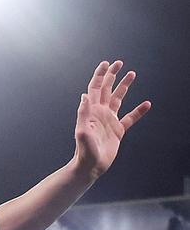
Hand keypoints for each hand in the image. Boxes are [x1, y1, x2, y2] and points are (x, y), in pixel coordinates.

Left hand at [73, 60, 150, 180]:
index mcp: (92, 111)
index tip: (106, 64)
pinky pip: (130, 118)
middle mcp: (101, 113)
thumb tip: (84, 95)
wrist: (90, 166)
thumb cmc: (84, 151)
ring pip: (118, 99)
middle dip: (112, 75)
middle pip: (107, 89)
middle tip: (119, 63)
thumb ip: (83, 113)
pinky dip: (138, 111)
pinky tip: (147, 104)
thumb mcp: (81, 131)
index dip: (100, 75)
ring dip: (124, 86)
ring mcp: (110, 121)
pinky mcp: (118, 131)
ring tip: (132, 74)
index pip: (95, 88)